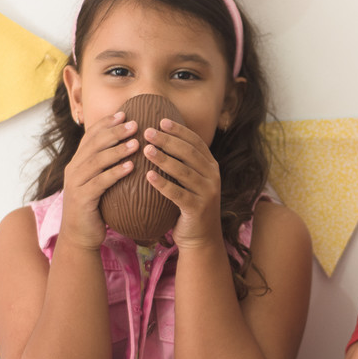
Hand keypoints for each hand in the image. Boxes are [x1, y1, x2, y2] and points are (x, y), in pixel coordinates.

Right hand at [58, 111, 137, 249]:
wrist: (80, 236)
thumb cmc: (95, 208)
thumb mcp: (99, 183)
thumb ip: (107, 166)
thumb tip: (129, 148)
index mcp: (78, 162)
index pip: (90, 136)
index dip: (106, 123)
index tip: (124, 113)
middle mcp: (73, 169)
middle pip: (94, 144)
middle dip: (115, 132)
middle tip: (135, 124)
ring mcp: (75, 184)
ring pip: (97, 161)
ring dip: (118, 150)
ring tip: (136, 143)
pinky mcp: (82, 199)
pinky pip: (100, 182)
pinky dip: (115, 172)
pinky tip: (131, 167)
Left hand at [142, 118, 222, 249]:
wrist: (201, 238)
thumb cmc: (189, 205)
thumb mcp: (190, 181)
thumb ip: (182, 163)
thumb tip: (159, 139)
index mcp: (211, 167)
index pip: (196, 142)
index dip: (180, 130)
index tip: (161, 120)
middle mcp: (212, 177)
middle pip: (189, 153)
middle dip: (168, 140)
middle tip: (148, 131)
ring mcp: (207, 193)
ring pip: (184, 171)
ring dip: (164, 159)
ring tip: (146, 149)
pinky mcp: (197, 209)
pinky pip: (178, 194)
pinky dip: (163, 184)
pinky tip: (148, 175)